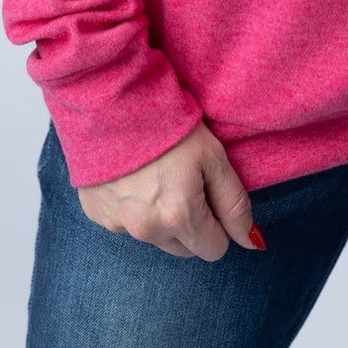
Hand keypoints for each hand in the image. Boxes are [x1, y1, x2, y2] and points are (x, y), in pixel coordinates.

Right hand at [76, 120, 265, 259]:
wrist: (111, 98)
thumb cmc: (167, 122)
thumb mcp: (213, 156)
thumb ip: (235, 204)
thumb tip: (252, 243)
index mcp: (179, 217)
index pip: (214, 249)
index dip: (218, 222)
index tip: (209, 192)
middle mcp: (146, 230)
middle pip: (184, 248)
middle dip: (190, 224)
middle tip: (184, 180)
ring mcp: (117, 224)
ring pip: (154, 238)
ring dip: (160, 218)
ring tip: (156, 174)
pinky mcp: (95, 214)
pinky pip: (124, 224)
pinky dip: (132, 207)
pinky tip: (132, 175)